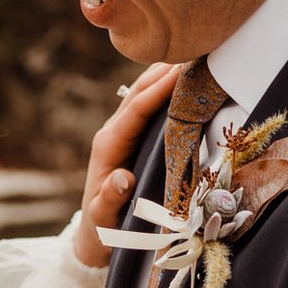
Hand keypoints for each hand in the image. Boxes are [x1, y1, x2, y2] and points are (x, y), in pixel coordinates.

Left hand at [75, 61, 182, 270]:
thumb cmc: (102, 229)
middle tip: (194, 51)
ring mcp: (120, 133)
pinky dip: (164, 88)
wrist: (93, 236)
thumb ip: (110, 199)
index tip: (180, 71)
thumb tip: (122, 178)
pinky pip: (147, 106)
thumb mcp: (104, 219)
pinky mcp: (130, 137)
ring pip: (142, 94)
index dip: (157, 89)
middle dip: (163, 70)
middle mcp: (112, 133)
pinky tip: (182, 78)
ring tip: (192, 55)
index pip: (135, 109)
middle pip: (138, 92)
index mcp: (107, 146)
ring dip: (163, 74)